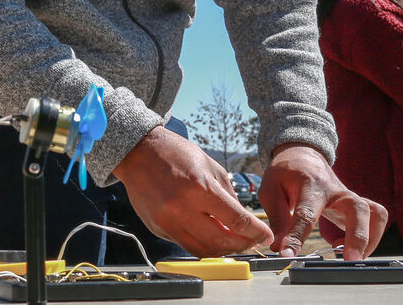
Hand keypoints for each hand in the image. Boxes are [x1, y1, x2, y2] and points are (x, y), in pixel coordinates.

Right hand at [113, 126, 273, 256]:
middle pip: (222, 241)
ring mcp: (167, 221)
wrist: (137, 151)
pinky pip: (185, 244)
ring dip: (223, 249)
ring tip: (231, 240)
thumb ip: (228, 194)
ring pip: (204, 250)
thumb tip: (243, 220)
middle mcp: (182, 208)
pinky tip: (208, 234)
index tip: (265, 235)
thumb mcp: (208, 164)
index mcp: (199, 187)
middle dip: (243, 244)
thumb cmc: (174, 153)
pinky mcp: (157, 227)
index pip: (237, 221)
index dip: (256, 232)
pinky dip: (201, 244)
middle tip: (250, 240)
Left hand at [260, 143, 387, 258]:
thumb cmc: (285, 174)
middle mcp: (336, 191)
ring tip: (348, 256)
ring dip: (368, 240)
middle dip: (357, 237)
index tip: (288, 254)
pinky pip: (377, 219)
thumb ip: (277, 219)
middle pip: (357, 209)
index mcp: (310, 185)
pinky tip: (348, 246)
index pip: (306, 214)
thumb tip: (279, 248)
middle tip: (348, 259)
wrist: (301, 156)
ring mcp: (350, 198)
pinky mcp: (358, 206)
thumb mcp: (270, 190)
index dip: (297, 237)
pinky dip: (371, 236)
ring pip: (374, 215)